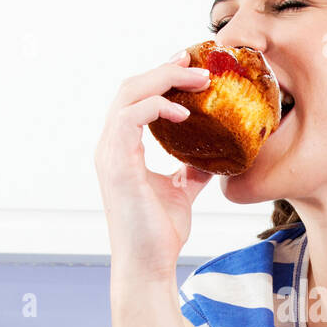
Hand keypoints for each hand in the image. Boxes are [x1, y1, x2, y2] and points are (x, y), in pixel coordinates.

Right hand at [94, 52, 214, 282]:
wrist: (149, 266)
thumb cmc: (160, 234)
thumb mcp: (182, 191)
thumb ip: (192, 169)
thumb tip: (215, 155)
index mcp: (122, 149)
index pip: (136, 98)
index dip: (161, 78)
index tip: (191, 67)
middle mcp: (110, 146)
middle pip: (130, 87)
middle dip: (164, 69)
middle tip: (197, 61)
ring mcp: (110, 153)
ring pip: (129, 94)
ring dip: (164, 80)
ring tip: (198, 79)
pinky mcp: (117, 164)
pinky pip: (132, 116)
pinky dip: (157, 105)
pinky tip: (184, 112)